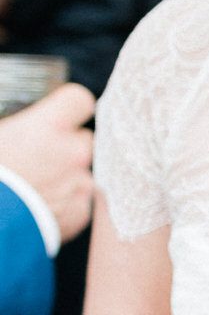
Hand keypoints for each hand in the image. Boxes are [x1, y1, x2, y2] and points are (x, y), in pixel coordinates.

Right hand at [0, 82, 94, 241]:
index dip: (69, 108)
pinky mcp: (80, 214)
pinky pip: (80, 202)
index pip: (80, 100)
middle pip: (84, 139)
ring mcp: (80, 184)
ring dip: (66, 178)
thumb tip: (22, 128)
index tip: (61, 115)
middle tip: (38, 158)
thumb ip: (19, 128)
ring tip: (34, 189)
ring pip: (83, 172)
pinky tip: (39, 208)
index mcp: (48, 126)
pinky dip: (65, 205)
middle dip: (66, 147)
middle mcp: (73, 152)